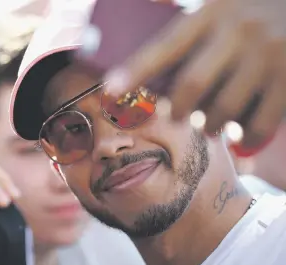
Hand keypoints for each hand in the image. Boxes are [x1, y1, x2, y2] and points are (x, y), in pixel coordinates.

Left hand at [104, 0, 285, 147]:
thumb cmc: (248, 6)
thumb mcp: (214, 2)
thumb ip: (179, 19)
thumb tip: (133, 34)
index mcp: (210, 13)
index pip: (164, 48)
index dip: (135, 72)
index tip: (109, 91)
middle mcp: (239, 33)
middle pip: (193, 84)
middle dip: (177, 109)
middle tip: (177, 115)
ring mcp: (268, 56)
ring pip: (224, 108)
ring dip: (209, 125)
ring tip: (209, 123)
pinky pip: (260, 123)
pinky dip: (243, 136)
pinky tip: (238, 133)